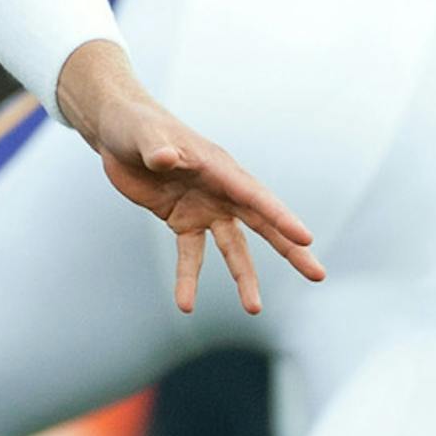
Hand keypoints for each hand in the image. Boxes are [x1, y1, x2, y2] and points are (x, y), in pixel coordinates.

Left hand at [57, 41, 325, 313]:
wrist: (118, 134)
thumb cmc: (136, 126)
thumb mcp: (144, 134)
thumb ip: (156, 148)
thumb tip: (165, 158)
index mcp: (219, 167)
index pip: (255, 195)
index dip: (280, 217)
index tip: (306, 238)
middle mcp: (220, 190)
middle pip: (261, 223)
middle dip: (289, 248)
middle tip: (318, 274)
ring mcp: (204, 208)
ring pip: (233, 247)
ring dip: (243, 277)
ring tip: (254, 309)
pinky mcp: (182, 220)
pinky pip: (191, 255)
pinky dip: (189, 279)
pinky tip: (186, 305)